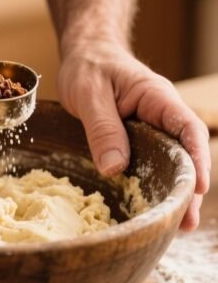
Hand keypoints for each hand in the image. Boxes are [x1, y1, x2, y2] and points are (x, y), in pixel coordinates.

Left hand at [58, 41, 210, 230]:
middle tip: (185, 222)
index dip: (196, 158)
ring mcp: (151, 128)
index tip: (197, 187)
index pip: (187, 128)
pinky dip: (152, 184)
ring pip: (169, 162)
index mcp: (156, 97)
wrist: (84, 55)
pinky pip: (150, 162)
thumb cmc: (88, 67)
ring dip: (172, 191)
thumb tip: (115, 168)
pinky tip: (151, 208)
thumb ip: (102, 128)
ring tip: (176, 227)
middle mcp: (161, 114)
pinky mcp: (137, 139)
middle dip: (187, 187)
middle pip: (184, 153)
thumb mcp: (89, 94)